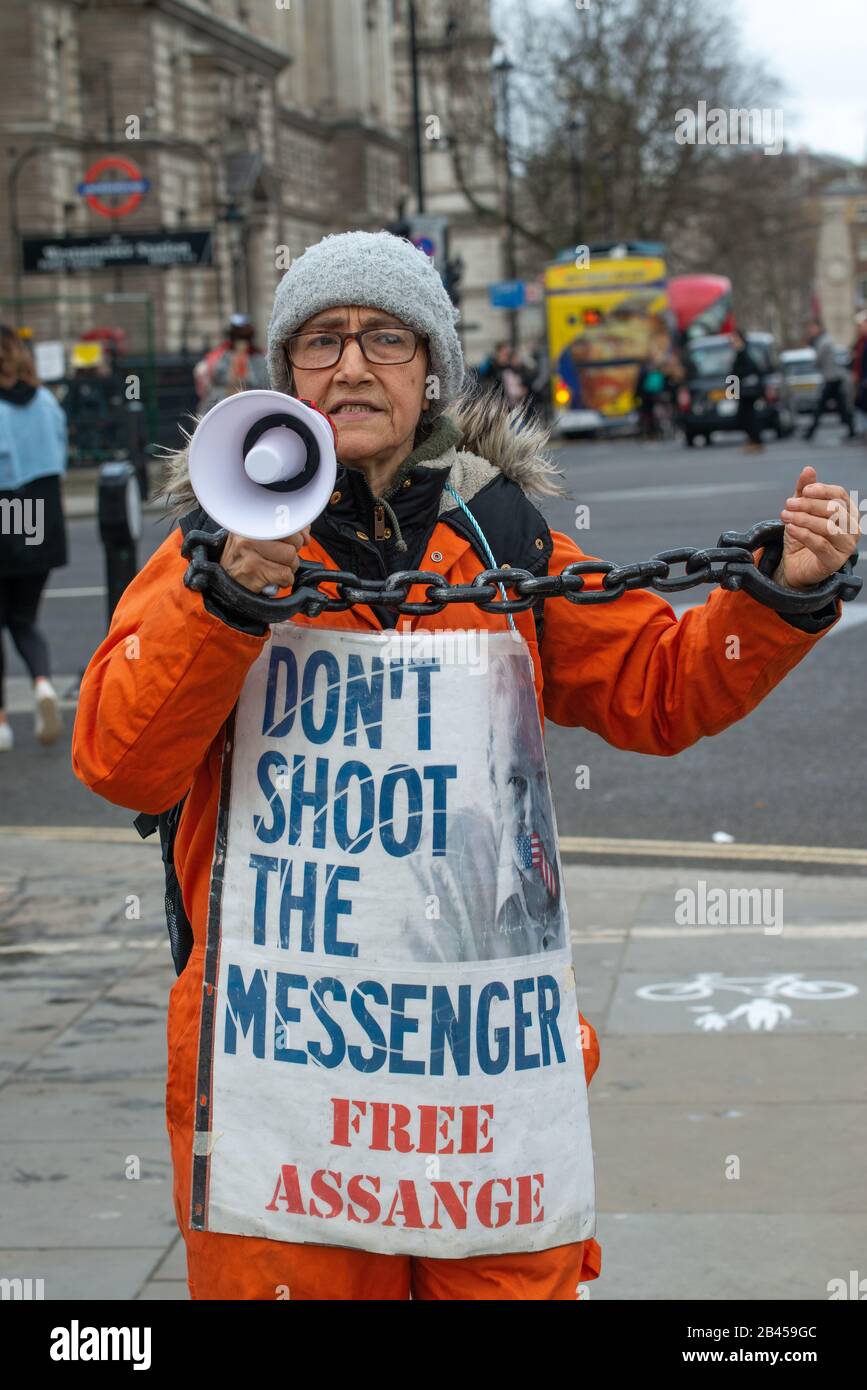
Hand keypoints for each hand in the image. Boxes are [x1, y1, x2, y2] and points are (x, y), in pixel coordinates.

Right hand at [220, 528, 311, 593]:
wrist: (225, 582)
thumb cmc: (244, 559)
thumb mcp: (257, 539)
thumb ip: (282, 531)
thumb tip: (305, 532)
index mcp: (251, 523)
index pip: (286, 522)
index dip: (298, 534)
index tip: (299, 541)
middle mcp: (248, 535)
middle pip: (293, 540)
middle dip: (293, 553)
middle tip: (282, 559)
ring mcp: (250, 553)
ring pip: (291, 558)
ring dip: (290, 568)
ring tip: (277, 569)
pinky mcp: (254, 571)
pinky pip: (285, 574)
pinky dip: (285, 581)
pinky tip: (274, 579)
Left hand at [774, 466, 858, 589]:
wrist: (793, 563)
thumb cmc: (802, 533)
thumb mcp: (800, 509)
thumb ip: (804, 491)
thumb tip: (808, 469)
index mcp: (847, 512)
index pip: (840, 495)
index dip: (823, 490)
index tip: (804, 490)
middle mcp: (852, 528)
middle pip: (834, 510)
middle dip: (809, 505)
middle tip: (788, 504)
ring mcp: (846, 546)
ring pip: (828, 527)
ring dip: (804, 519)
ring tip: (785, 516)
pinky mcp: (835, 562)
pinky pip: (821, 544)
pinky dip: (804, 534)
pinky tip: (791, 528)